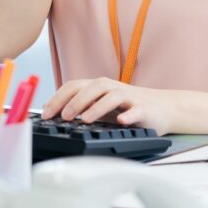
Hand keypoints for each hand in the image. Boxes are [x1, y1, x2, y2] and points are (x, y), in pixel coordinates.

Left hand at [40, 77, 176, 134]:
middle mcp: (112, 88)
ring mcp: (129, 97)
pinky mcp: (144, 109)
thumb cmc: (127, 107)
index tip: (46, 113)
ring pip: (112, 97)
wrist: (161, 108)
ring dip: (97, 107)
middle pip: (92, 88)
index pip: (75, 86)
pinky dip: (128, 115)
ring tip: (85, 120)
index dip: (59, 98)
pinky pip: (135, 111)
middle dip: (75, 102)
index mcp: (98, 86)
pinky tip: (121, 121)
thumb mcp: (101, 104)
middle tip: (63, 116)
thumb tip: (52, 110)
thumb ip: (80, 105)